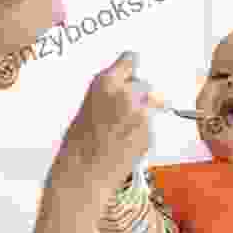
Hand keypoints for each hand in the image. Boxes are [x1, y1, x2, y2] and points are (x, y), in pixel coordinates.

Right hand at [55, 51, 151, 186]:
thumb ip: (112, 92)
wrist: (83, 173)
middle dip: (139, 95)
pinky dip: (143, 131)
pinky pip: (151, 125)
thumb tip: (131, 86)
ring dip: (144, 113)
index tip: (134, 71)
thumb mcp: (89, 106)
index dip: (132, 68)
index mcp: (106, 82)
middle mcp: (127, 94)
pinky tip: (126, 142)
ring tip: (122, 130)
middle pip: (145, 84)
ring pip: (152, 104)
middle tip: (123, 113)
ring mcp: (141, 113)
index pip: (131, 59)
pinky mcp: (150, 132)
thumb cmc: (80, 142)